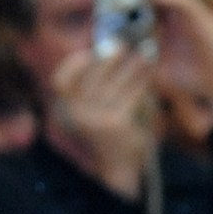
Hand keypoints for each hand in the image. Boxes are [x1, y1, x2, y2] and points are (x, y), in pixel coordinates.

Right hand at [50, 44, 155, 199]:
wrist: (119, 169)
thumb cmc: (110, 134)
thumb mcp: (97, 111)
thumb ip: (98, 86)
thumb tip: (112, 49)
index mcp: (67, 111)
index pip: (61, 82)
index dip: (73, 64)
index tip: (90, 51)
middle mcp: (76, 115)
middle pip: (93, 75)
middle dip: (112, 56)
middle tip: (127, 44)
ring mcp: (95, 119)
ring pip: (117, 81)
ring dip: (134, 64)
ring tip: (147, 53)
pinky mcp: (115, 122)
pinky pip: (132, 92)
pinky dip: (143, 79)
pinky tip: (152, 72)